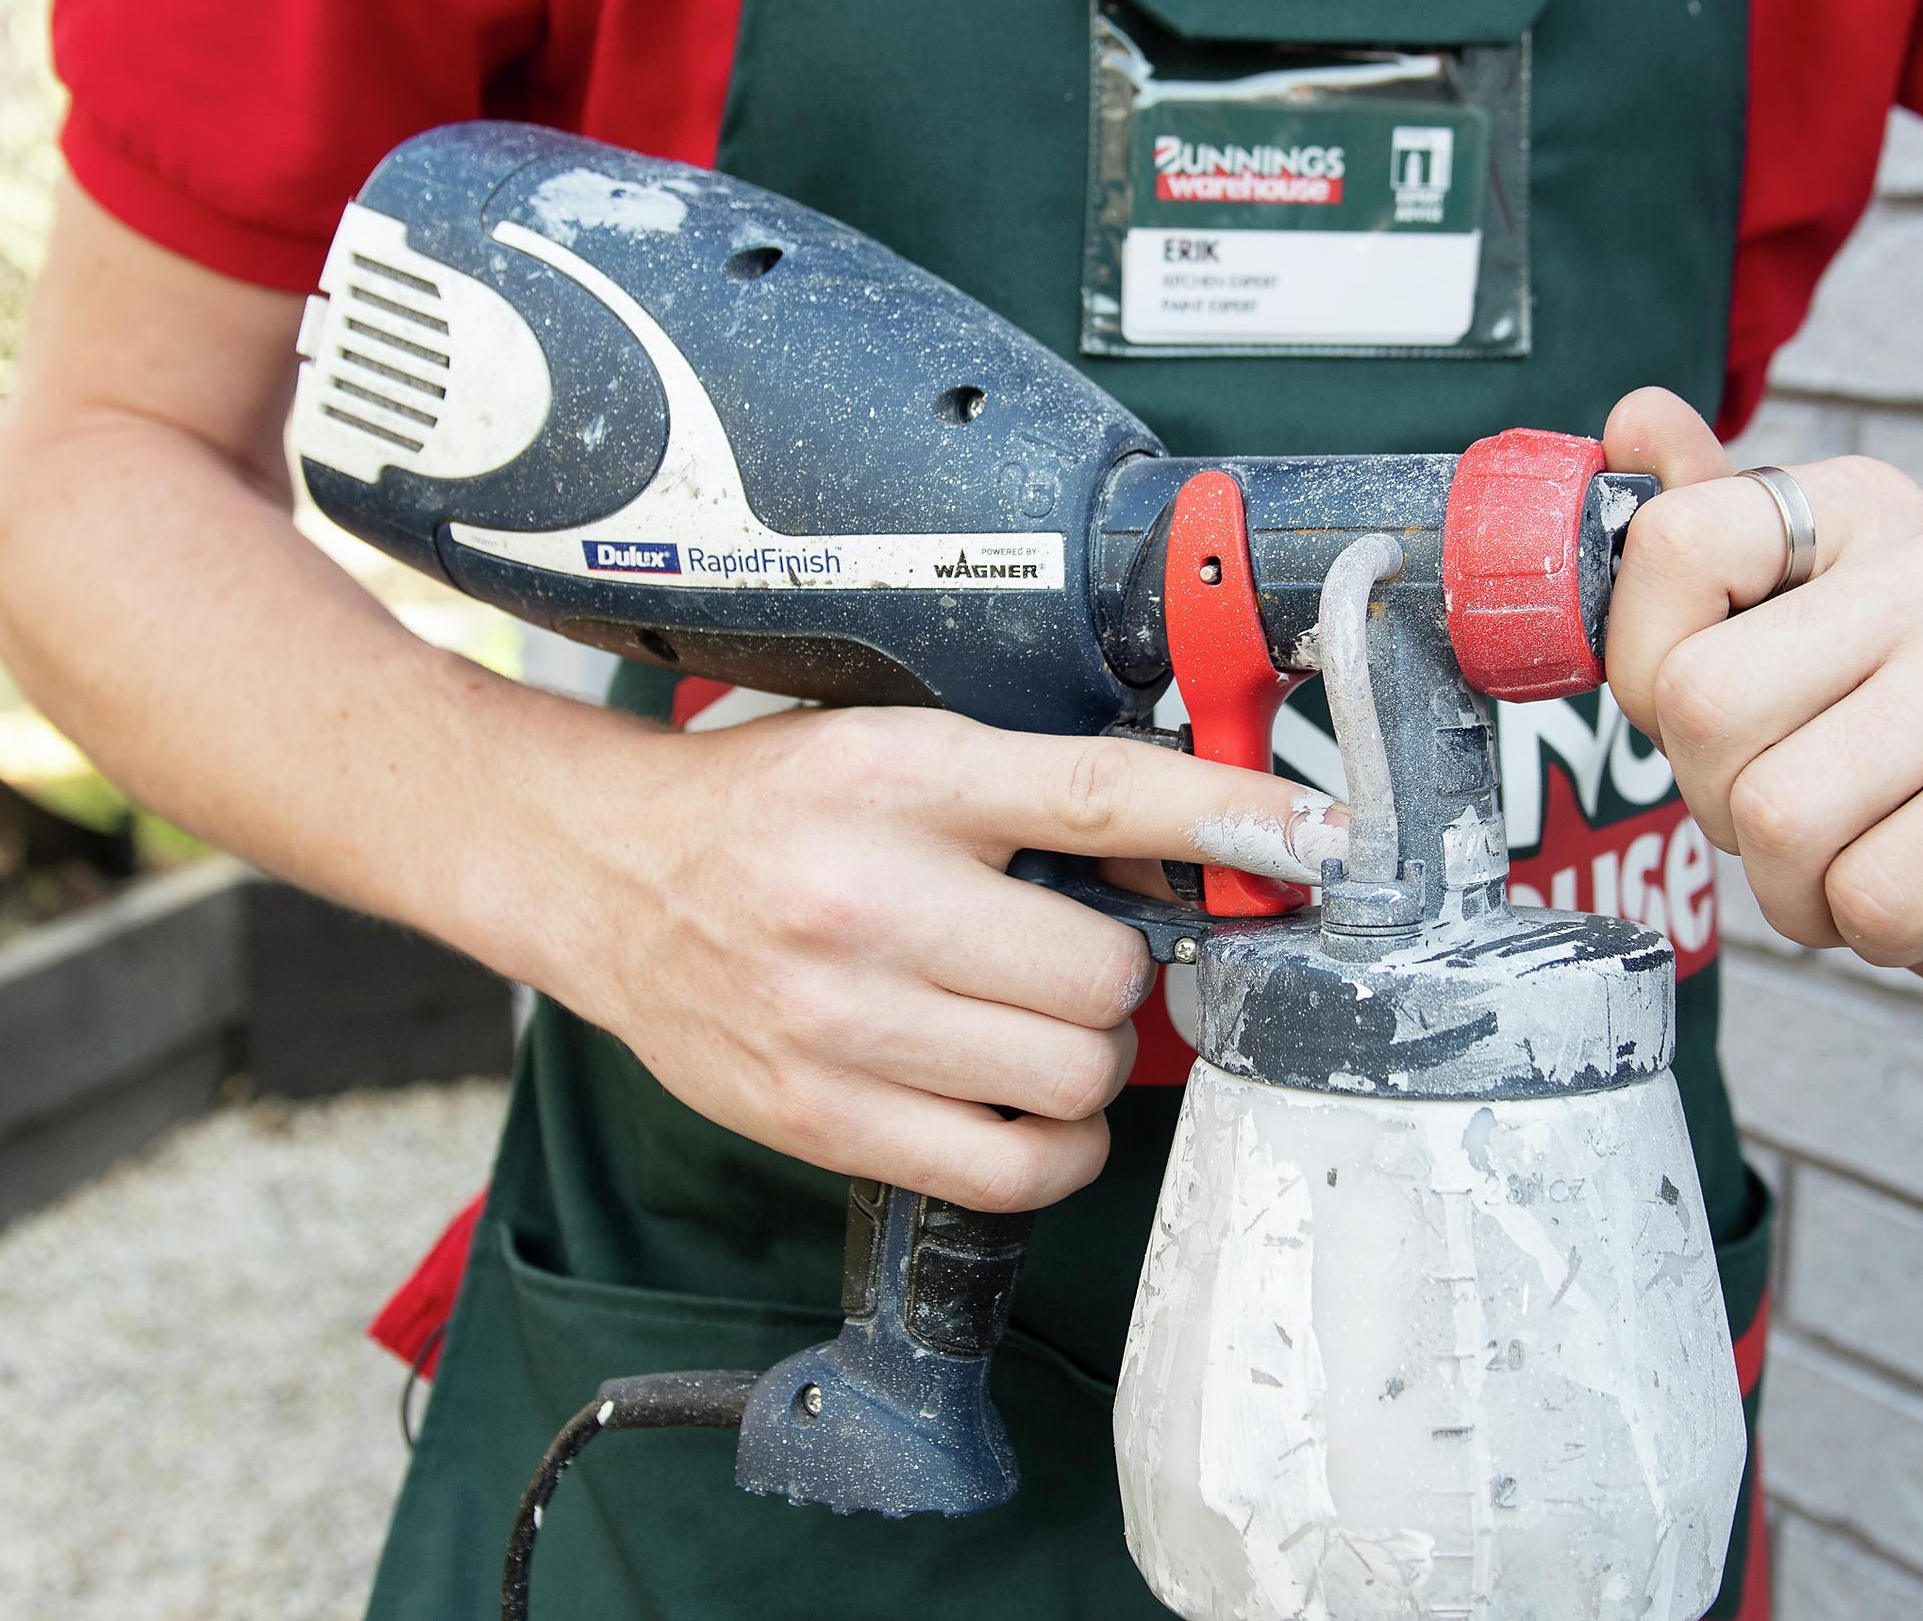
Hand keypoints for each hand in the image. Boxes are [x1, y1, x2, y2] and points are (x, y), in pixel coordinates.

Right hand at [537, 705, 1341, 1211]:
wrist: (609, 877)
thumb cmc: (771, 808)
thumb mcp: (907, 752)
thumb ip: (1047, 791)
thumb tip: (1209, 837)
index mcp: (902, 778)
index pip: (1102, 795)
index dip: (1230, 818)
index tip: (1314, 841)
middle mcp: (867, 897)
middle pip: (1104, 974)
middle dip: (1122, 971)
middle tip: (1077, 953)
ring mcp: (840, 1020)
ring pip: (1071, 1078)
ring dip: (1090, 1061)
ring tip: (1041, 1023)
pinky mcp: (821, 1116)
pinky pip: (1009, 1170)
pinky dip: (1053, 1147)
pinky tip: (1028, 1104)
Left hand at [1598, 390, 1922, 1038]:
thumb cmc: (1903, 776)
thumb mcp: (1779, 660)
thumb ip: (1698, 550)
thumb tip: (1634, 417)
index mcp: (1865, 510)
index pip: (1673, 544)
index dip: (1647, 671)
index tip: (1710, 715)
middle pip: (1703, 701)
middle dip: (1718, 801)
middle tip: (1802, 812)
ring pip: (1778, 815)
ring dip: (1793, 886)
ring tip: (1865, 858)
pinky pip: (1868, 896)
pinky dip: (1871, 932)